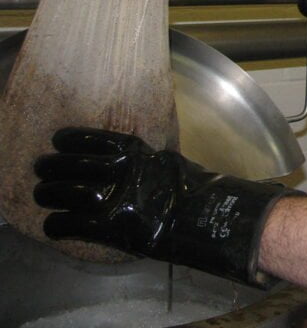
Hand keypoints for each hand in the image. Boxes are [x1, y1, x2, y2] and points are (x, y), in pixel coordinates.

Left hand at [34, 128, 297, 285]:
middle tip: (40, 167)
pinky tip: (51, 227)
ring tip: (40, 193)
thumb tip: (132, 161)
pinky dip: (58, 226)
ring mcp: (117, 199)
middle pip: (76, 164)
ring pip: (69, 192)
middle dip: (53, 166)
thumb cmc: (197, 191)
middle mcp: (125, 172)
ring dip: (49, 194)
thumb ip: (147, 161)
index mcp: (140, 153)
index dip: (74, 138)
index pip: (98, 139)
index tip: (59, 138)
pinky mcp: (112, 227)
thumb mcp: (172, 163)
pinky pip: (74, 224)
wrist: (208, 218)